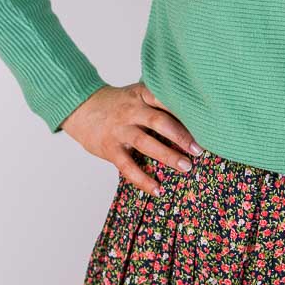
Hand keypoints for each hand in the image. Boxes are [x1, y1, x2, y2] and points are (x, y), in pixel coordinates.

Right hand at [59, 81, 205, 195]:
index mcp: (141, 94)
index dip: (183, 110)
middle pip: (158, 121)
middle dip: (181, 136)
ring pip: (145, 143)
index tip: (203, 121)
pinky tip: (158, 190)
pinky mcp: (110, 148)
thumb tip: (195, 116)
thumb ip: (159, 102)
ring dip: (168, 156)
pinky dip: (143, 179)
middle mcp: (130, 111)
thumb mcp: (137, 94)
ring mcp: (119, 130)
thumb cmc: (119, 103)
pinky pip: (128, 166)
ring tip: (186, 167)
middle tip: (199, 149)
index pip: (164, 99)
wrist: (80, 106)